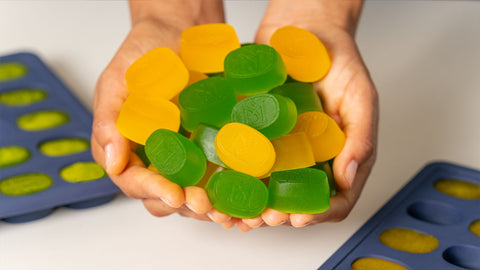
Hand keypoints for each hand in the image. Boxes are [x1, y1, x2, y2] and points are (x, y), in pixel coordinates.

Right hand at [91, 0, 231, 225]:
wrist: (176, 34)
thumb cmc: (141, 55)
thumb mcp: (116, 82)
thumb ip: (109, 121)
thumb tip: (112, 162)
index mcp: (126, 150)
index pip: (134, 181)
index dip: (152, 191)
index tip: (173, 193)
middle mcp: (154, 159)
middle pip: (164, 197)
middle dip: (185, 204)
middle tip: (205, 204)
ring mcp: (183, 157)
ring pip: (191, 194)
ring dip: (208, 206)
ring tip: (224, 209)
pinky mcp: (209, 149)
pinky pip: (217, 176)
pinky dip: (228, 191)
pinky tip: (243, 197)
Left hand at [240, 0, 377, 228]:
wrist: (304, 27)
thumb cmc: (338, 60)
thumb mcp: (360, 96)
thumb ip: (361, 137)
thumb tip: (348, 178)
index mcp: (339, 155)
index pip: (336, 197)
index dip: (318, 214)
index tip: (296, 218)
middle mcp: (310, 156)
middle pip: (296, 199)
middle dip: (277, 216)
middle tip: (259, 219)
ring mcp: (282, 146)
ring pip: (267, 187)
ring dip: (251, 205)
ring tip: (235, 212)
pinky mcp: (256, 131)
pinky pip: (244, 159)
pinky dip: (233, 177)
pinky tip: (220, 185)